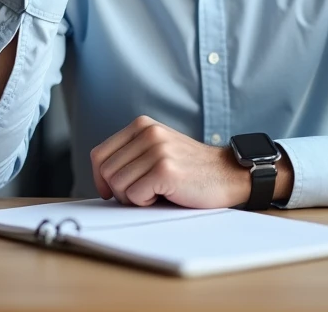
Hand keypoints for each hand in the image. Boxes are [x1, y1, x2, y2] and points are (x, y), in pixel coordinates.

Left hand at [90, 116, 249, 208]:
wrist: (228, 175)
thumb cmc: (190, 170)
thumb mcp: (157, 150)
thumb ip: (130, 155)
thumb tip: (100, 179)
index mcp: (141, 125)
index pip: (99, 155)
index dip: (101, 179)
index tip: (111, 191)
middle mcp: (148, 132)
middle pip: (106, 172)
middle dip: (120, 191)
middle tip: (144, 193)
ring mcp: (157, 149)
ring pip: (118, 185)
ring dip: (134, 198)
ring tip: (157, 192)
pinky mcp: (165, 169)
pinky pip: (134, 196)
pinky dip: (146, 203)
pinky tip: (166, 195)